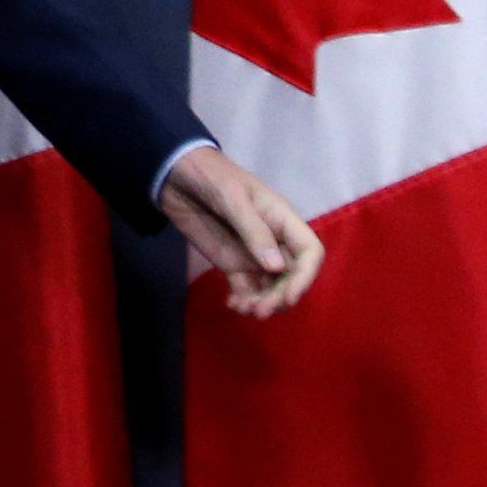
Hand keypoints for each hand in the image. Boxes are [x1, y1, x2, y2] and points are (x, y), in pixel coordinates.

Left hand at [159, 147, 323, 318]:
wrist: (176, 175)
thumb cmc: (212, 177)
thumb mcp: (233, 199)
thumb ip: (254, 232)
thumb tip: (277, 268)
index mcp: (283, 220)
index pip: (310, 252)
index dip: (306, 277)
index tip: (289, 298)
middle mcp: (274, 241)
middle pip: (292, 277)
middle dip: (280, 297)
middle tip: (259, 312)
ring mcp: (253, 254)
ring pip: (271, 287)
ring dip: (263, 303)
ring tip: (242, 308)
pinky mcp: (232, 264)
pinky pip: (247, 289)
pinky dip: (244, 301)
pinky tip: (232, 304)